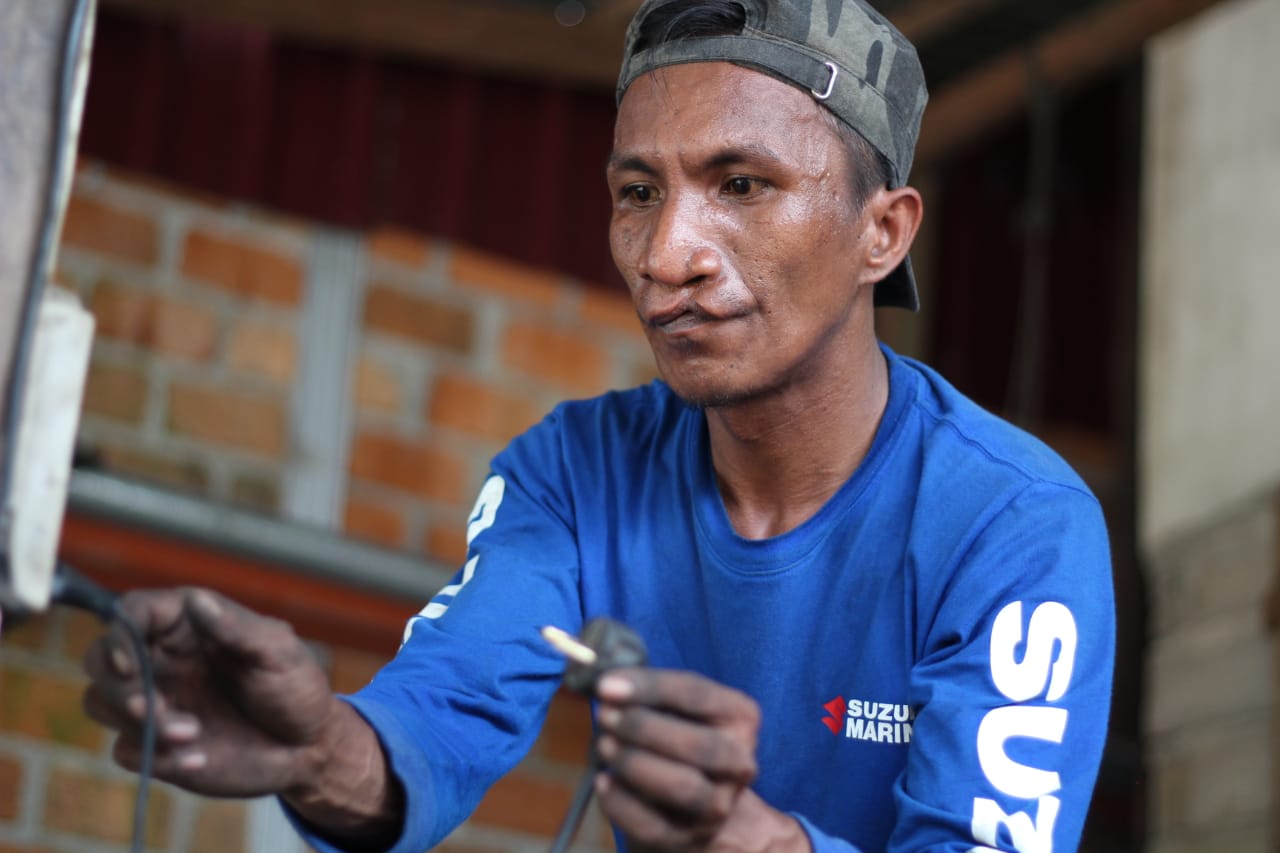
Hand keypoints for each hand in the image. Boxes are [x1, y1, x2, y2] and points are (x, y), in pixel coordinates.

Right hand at [82, 587, 336, 797]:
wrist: (307, 748)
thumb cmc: (296, 688)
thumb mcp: (277, 653)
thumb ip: (236, 628)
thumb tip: (196, 600)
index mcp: (191, 627)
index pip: (133, 612)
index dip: (120, 633)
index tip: (129, 663)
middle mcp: (165, 660)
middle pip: (100, 658)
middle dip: (119, 686)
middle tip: (154, 708)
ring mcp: (158, 701)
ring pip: (102, 703)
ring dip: (138, 723)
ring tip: (192, 734)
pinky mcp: (156, 744)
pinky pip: (126, 750)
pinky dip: (155, 757)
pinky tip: (200, 759)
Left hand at [594, 669, 808, 852]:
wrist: (694, 805)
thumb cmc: (677, 738)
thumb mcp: (674, 707)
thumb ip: (645, 689)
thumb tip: (602, 677)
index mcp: (741, 718)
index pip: (696, 695)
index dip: (649, 687)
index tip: (605, 684)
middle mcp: (740, 763)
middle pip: (699, 745)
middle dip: (644, 728)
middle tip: (605, 716)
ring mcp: (718, 806)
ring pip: (682, 786)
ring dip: (635, 762)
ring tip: (605, 745)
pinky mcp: (688, 838)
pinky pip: (652, 824)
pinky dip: (621, 802)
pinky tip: (603, 782)